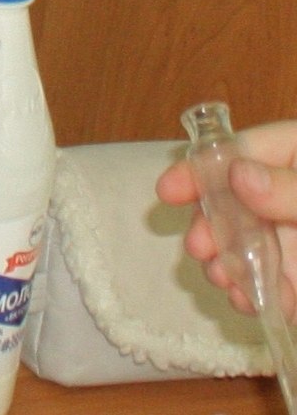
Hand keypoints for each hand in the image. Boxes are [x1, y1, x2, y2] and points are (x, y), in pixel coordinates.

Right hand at [157, 118, 296, 315]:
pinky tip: (249, 302)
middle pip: (238, 200)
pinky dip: (260, 294)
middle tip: (198, 250)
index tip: (167, 192)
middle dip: (214, 227)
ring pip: (252, 243)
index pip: (242, 150)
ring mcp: (296, 236)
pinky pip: (277, 283)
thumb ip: (291, 187)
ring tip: (224, 282)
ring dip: (230, 263)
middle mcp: (288, 192)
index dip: (201, 169)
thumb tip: (237, 176)